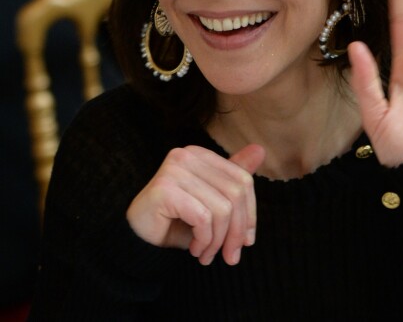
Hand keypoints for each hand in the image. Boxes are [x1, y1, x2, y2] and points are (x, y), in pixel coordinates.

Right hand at [126, 144, 264, 265]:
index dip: (250, 213)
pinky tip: (194, 249)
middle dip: (237, 231)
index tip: (247, 241)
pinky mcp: (164, 189)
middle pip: (236, 194)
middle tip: (230, 256)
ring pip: (222, 209)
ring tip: (207, 254)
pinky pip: (202, 218)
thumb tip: (261, 150)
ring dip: (218, 241)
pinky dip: (204, 240)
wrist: (139, 241)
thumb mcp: (212, 202)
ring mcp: (174, 169)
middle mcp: (187, 155)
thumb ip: (234, 179)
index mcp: (201, 155)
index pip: (243, 180)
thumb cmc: (177, 222)